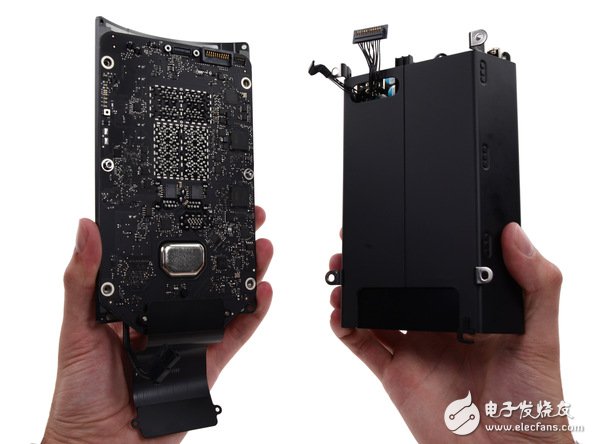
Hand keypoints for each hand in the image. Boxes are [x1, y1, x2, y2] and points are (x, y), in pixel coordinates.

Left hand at [44, 206, 272, 443]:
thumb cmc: (80, 392)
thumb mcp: (77, 328)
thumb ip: (82, 280)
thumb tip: (85, 230)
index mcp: (138, 301)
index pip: (165, 257)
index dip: (186, 230)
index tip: (199, 206)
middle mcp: (168, 315)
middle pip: (205, 274)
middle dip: (228, 245)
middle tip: (246, 219)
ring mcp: (192, 337)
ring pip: (226, 299)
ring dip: (248, 272)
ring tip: (262, 248)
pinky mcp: (209, 362)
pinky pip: (236, 334)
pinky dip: (254, 315)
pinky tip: (262, 292)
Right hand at [329, 223, 572, 442]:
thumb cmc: (534, 402)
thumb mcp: (542, 336)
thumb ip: (537, 284)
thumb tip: (516, 234)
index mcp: (468, 308)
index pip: (436, 267)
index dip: (414, 246)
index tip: (397, 223)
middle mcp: (436, 325)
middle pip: (397, 285)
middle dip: (373, 263)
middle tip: (353, 245)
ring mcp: (413, 349)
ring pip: (373, 310)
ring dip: (352, 290)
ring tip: (339, 273)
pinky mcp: (394, 374)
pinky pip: (362, 345)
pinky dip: (344, 327)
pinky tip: (337, 312)